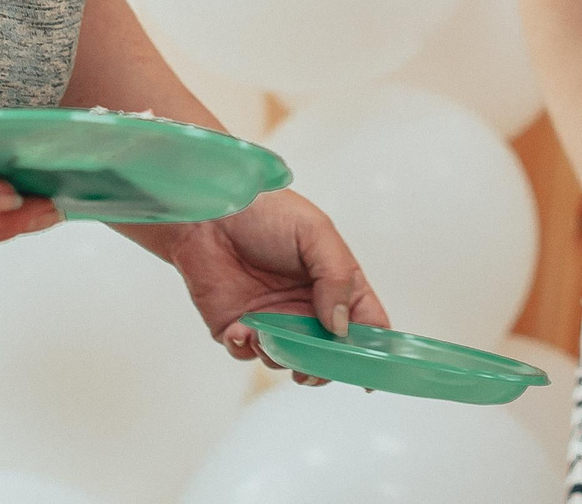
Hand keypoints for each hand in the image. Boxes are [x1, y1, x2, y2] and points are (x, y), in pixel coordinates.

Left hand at [167, 189, 387, 384]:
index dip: (371, 349)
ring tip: (264, 332)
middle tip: (311, 368)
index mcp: (335, 284)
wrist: (209, 213)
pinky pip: (247, 354)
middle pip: (329, 354)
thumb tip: (341, 327)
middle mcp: (308, 308)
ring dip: (280, 357)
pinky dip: (245, 348)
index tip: (365, 368)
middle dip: (323, 367)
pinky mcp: (238, 328)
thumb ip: (336, 277)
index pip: (367, 324)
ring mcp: (274, 320)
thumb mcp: (315, 232)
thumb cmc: (268, 213)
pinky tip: (240, 328)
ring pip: (290, 361)